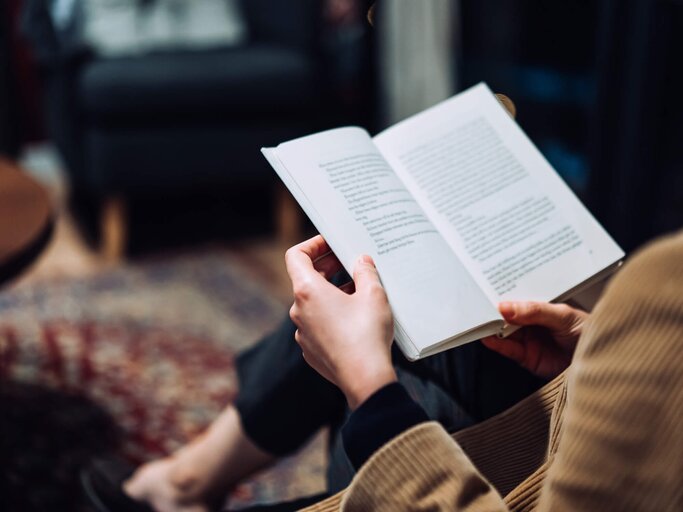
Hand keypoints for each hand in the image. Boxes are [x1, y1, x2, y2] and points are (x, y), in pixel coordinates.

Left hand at [285, 235, 395, 408]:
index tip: (330, 243)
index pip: (296, 256)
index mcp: (308, 291)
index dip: (312, 245)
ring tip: (359, 291)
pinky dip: (332, 315)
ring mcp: (303, 332)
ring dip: (332, 292)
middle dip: (327, 268)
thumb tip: (362, 261)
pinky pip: (318, 324)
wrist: (365, 379)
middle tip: (349, 263)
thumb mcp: (374, 295)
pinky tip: (354, 318)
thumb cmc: (367, 335)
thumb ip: (366, 271)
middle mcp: (298, 311)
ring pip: (313, 303)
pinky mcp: (311, 349)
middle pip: (305, 279)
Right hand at [481, 302, 588, 378]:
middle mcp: (535, 322)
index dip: (505, 296)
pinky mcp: (528, 358)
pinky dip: (497, 344)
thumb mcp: (564, 316)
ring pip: (505, 331)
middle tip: (481, 308)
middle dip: (494, 312)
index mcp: (544, 307)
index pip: (520, 299)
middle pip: (509, 315)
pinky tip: (489, 338)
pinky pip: (508, 349)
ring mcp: (530, 339)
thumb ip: (535, 311)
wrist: (604, 366)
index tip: (489, 294)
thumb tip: (507, 307)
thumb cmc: (592, 335)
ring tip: (482, 323)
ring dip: (493, 328)